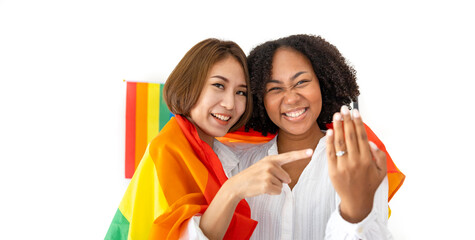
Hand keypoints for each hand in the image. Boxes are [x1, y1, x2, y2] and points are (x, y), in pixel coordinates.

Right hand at [224, 148, 312, 200]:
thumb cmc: (252, 176)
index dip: (301, 154)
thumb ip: (277, 169)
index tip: (311, 151)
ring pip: (282, 185)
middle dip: (279, 181)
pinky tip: (262, 188)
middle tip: (264, 180)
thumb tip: (288, 180)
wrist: (238, 184)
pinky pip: (278, 191)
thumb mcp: (263, 167)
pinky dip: (271, 192)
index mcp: (270, 159)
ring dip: (274, 187)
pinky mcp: (266, 185)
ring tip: (262, 183)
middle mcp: (270, 165)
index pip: (288, 156)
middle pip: (287, 178)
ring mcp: (268, 175)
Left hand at [326, 106, 386, 222]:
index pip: (361, 137)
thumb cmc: (369, 185)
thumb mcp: (381, 171)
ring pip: (340, 142)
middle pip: (350, 136)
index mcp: (368, 160)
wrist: (356, 201)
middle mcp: (355, 161)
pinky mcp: (333, 170)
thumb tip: (371, 142)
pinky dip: (329, 141)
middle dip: (347, 120)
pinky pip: (330, 153)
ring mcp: (343, 166)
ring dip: (338, 127)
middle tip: (344, 108)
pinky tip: (330, 130)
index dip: (358, 123)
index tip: (355, 112)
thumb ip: (380, 156)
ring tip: (336, 115)